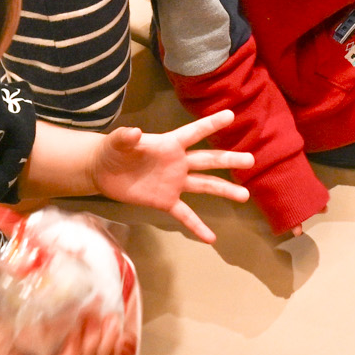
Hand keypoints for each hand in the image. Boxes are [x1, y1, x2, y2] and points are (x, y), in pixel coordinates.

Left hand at [91, 110, 252, 243]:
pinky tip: (211, 238)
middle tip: (250, 160)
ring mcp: (174, 184)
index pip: (193, 133)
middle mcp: (178, 163)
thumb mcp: (117, 142)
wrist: (104, 172)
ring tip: (244, 195)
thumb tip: (133, 132)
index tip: (230, 115)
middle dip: (229, 160)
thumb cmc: (114, 151)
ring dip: (224, 190)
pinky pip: (185, 215)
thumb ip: (126, 137)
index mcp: (170, 145)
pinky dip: (197, 227)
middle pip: (208, 160)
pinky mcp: (165, 201)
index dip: (210, 124)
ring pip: (205, 186)